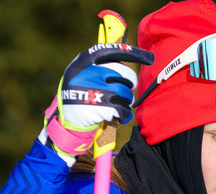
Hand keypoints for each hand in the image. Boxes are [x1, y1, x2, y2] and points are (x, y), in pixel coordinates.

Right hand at [39, 43, 152, 162]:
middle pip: (122, 74)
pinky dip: (124, 114)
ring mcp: (91, 91)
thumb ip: (101, 63)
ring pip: (124, 93)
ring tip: (121, 104)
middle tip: (128, 90)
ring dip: (127, 101)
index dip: (134, 53)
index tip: (150, 58)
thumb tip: (129, 52)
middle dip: (129, 84)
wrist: (66, 122)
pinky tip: (119, 116)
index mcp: (83, 61)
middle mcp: (86, 73)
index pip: (112, 51)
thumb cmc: (80, 94)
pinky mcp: (97, 108)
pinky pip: (121, 109)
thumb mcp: (83, 74)